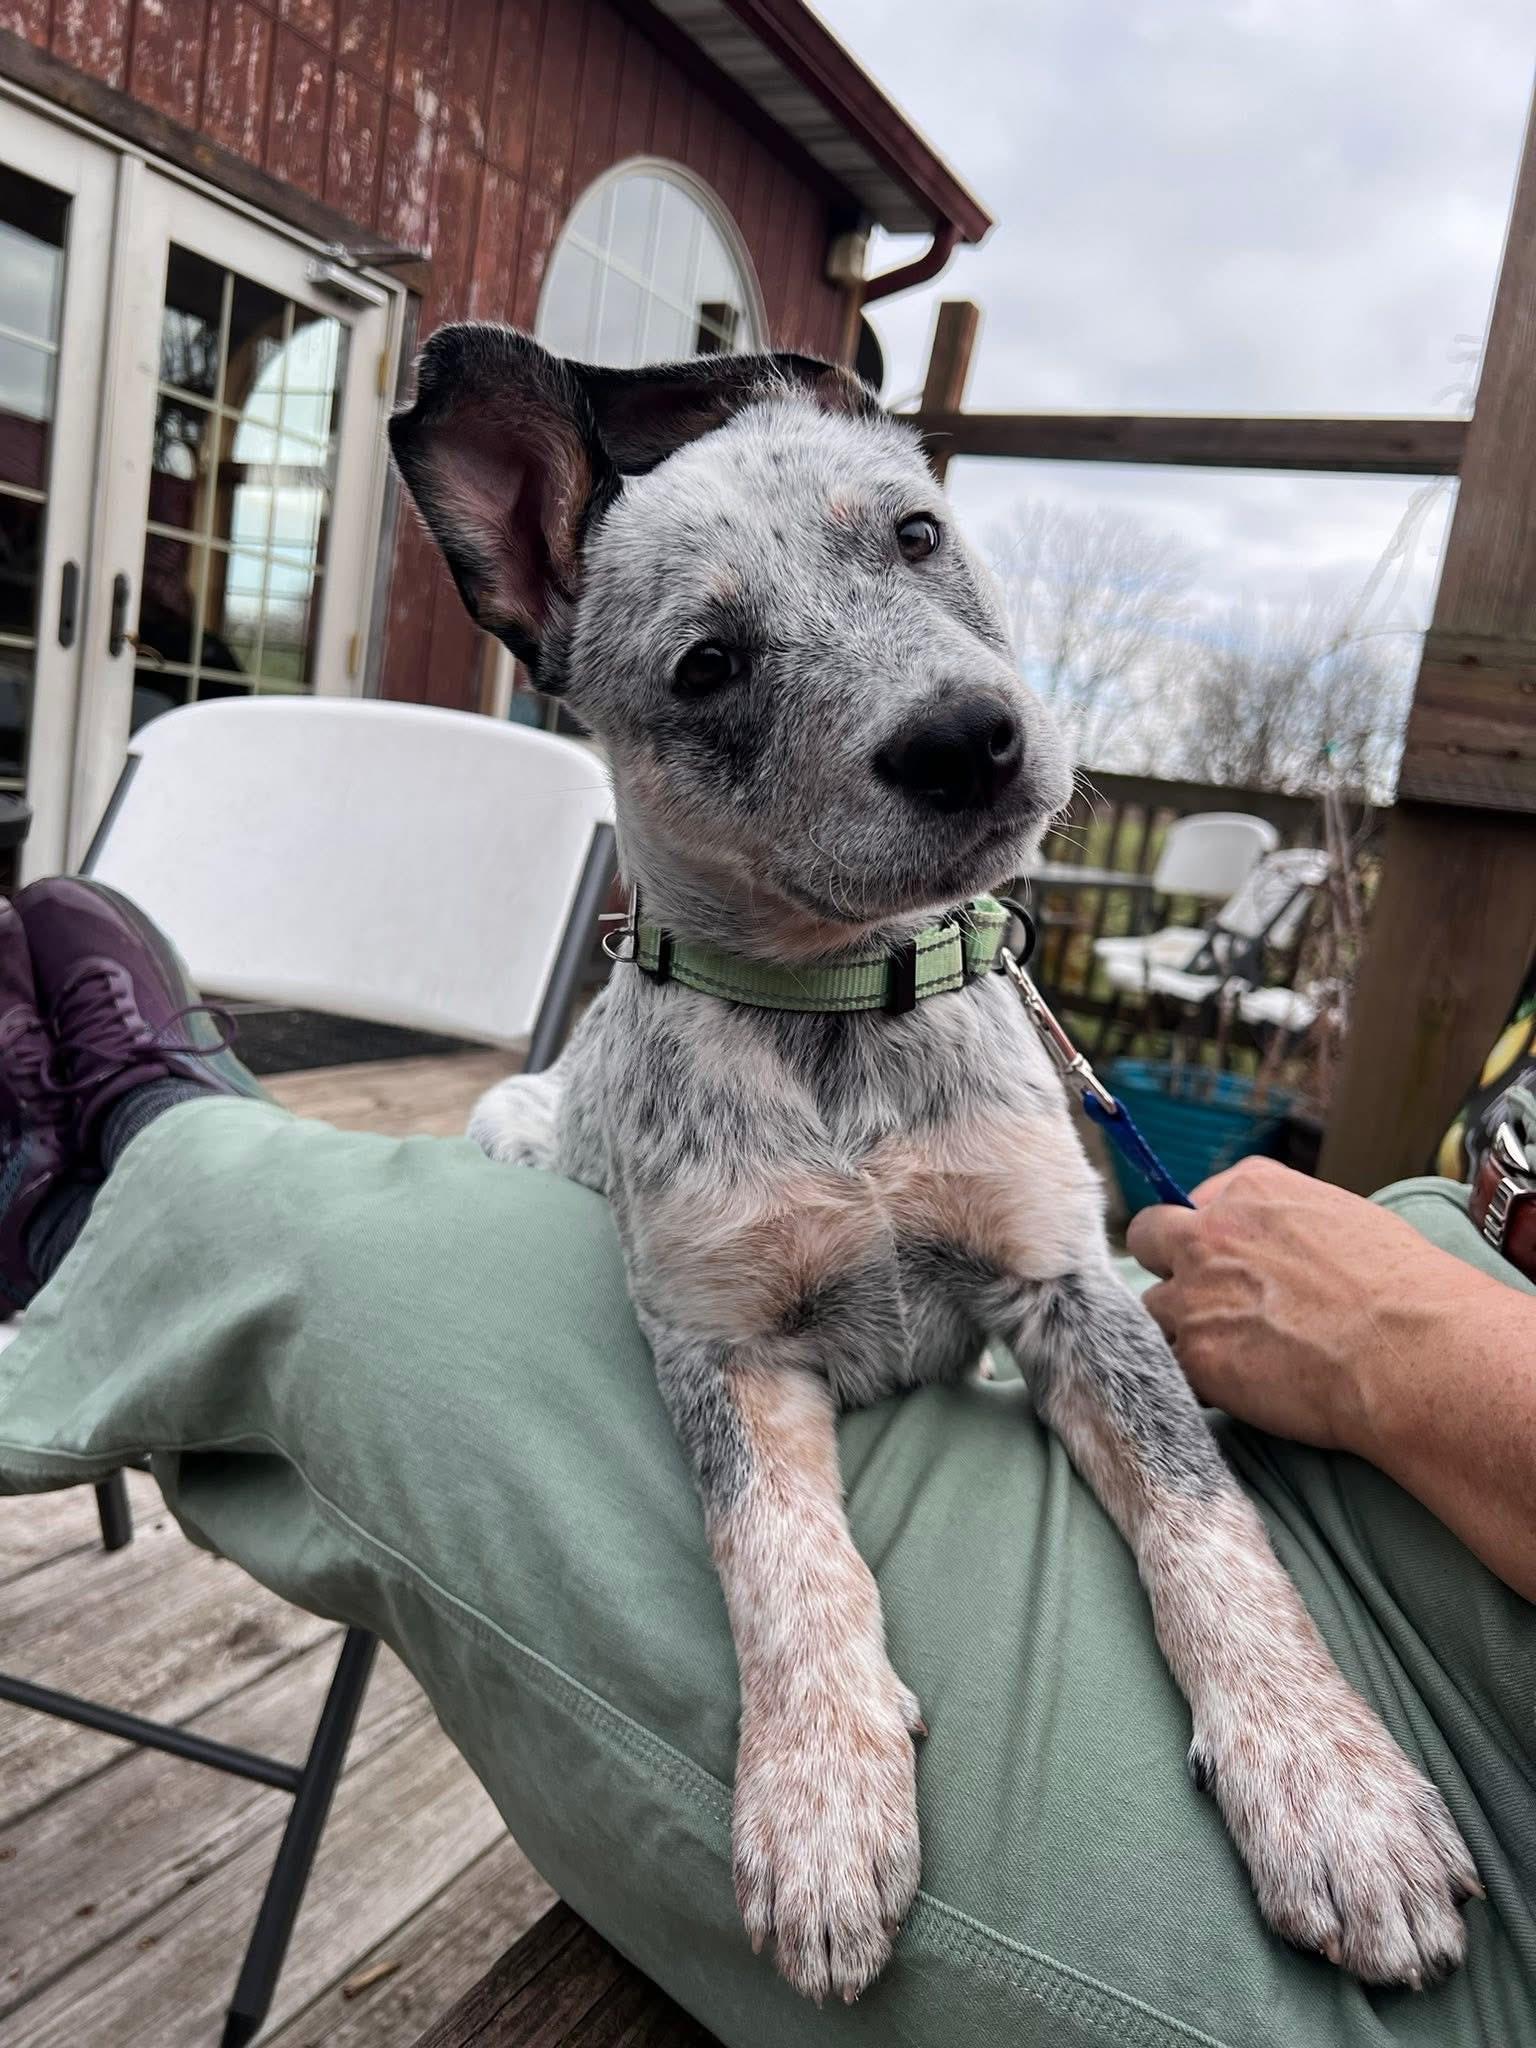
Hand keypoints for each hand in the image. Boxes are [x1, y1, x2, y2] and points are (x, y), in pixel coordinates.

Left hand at [1125, 1157, 1468, 1458]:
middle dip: (1168, 1266)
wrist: (1411, 1351)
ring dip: (1183, 1328)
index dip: (1207, 1235)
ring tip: (1236, 1353)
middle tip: (1207, 1300)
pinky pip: (1172, 1365)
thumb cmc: (1403, 1288)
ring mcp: (1194, 1295)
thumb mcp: (1343, 1218)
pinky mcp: (1196, 1356)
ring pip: (1155, 1308)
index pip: (1194, 1202)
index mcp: (1250, 1189)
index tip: (1229, 1261)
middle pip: (1149, 1240)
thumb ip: (1285, 1221)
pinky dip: (1198, 1378)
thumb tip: (1273, 1244)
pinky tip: (1240, 1387)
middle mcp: (1209, 1233)